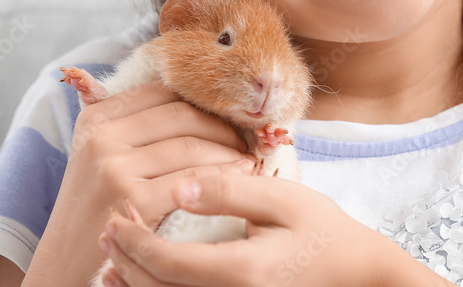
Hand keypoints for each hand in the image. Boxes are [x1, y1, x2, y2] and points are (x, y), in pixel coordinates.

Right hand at [61, 78, 256, 240]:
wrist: (65, 266)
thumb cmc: (96, 210)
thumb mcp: (102, 157)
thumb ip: (138, 127)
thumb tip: (202, 104)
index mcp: (95, 118)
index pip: (164, 92)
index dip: (203, 103)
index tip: (228, 117)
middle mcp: (101, 136)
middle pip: (183, 115)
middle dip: (223, 127)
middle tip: (246, 140)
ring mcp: (114, 167)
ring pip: (193, 145)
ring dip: (230, 153)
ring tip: (247, 161)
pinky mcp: (132, 199)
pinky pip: (194, 179)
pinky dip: (224, 177)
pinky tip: (239, 180)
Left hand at [96, 170, 393, 286]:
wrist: (356, 274)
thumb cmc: (323, 231)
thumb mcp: (284, 200)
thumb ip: (230, 191)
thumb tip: (180, 185)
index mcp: (242, 273)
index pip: (168, 264)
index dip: (135, 243)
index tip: (115, 216)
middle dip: (125, 263)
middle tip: (106, 231)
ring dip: (132, 284)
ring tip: (111, 258)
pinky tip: (139, 282)